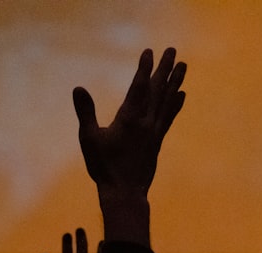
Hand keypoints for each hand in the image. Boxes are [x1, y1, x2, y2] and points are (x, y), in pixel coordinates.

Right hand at [73, 47, 185, 193]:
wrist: (125, 193)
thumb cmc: (104, 167)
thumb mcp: (89, 139)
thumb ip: (85, 112)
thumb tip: (78, 88)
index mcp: (129, 119)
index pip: (139, 87)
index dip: (144, 68)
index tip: (150, 52)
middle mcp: (146, 122)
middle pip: (157, 90)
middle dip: (164, 69)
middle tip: (172, 50)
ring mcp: (154, 131)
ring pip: (167, 101)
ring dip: (175, 82)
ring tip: (183, 66)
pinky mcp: (157, 141)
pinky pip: (169, 117)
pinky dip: (176, 103)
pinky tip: (182, 94)